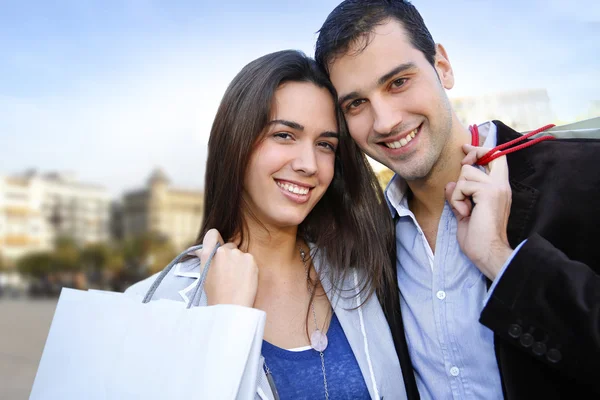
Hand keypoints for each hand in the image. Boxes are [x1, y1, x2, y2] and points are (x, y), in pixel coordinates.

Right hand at [194, 229, 258, 306]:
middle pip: (229, 246)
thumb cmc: (216, 293)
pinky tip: (244, 279)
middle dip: (229, 255)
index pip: (212, 234)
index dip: (215, 239)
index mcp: (208, 254)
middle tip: (228, 273)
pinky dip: (248, 267)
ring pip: (240, 254)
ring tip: (236, 280)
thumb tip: (200, 249)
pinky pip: (249, 260)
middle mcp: (222, 251)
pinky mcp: (250, 259)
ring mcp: (237, 254)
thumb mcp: (205, 274)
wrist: (231, 307)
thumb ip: (205, 258)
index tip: (217, 245)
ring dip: (239, 262)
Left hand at [444, 144, 512, 278]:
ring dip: (458, 192)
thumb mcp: (464, 212)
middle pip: (485, 155)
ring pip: (466, 172)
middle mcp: (501, 185)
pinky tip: (465, 213)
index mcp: (499, 189)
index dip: (480, 150)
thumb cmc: (478, 238)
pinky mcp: (489, 192)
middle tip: (461, 186)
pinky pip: (462, 185)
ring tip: (464, 210)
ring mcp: (496, 187)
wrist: (487, 252)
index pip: (496, 158)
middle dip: (468, 162)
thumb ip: (459, 197)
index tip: (465, 149)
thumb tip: (450, 184)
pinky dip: (457, 200)